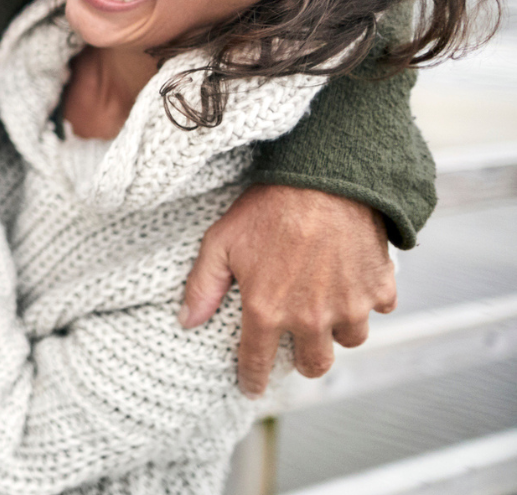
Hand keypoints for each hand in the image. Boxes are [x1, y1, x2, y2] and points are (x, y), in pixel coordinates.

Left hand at [180, 184, 396, 396]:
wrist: (327, 176)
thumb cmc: (267, 207)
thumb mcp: (220, 240)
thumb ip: (202, 285)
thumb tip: (186, 320)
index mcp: (267, 310)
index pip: (258, 362)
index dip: (253, 379)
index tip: (251, 388)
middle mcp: (311, 317)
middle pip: (315, 365)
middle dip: (304, 360)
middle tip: (297, 344)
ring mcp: (349, 305)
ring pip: (349, 339)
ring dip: (337, 329)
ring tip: (325, 304)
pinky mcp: (379, 288)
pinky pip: (377, 309)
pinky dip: (366, 299)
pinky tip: (351, 279)